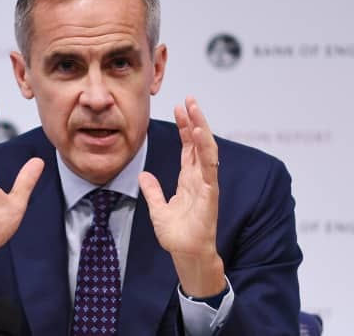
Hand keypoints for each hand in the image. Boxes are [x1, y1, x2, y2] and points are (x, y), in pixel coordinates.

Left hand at [139, 97, 225, 296]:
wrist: (185, 254)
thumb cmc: (177, 235)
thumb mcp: (158, 208)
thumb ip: (153, 190)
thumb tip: (143, 174)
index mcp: (189, 179)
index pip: (189, 147)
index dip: (185, 127)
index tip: (179, 108)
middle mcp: (200, 178)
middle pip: (199, 143)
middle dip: (195, 120)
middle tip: (189, 99)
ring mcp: (206, 184)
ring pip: (206, 149)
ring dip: (201, 127)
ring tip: (194, 108)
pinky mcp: (210, 193)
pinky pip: (209, 166)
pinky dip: (205, 148)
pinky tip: (200, 133)